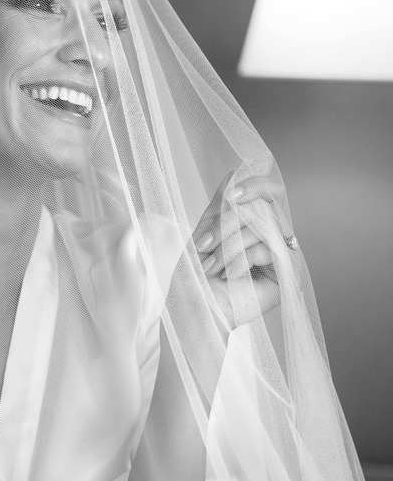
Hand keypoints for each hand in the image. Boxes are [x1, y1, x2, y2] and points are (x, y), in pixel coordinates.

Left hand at [192, 173, 288, 325]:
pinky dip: (242, 259)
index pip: (270, 191)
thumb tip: (235, 171)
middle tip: (206, 246)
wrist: (193, 309)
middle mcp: (270, 238)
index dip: (254, 186)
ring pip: (263, 227)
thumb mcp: (204, 232)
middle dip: (228, 224)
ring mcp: (280, 257)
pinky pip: (269, 248)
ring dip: (228, 246)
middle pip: (266, 205)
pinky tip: (230, 276)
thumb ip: (221, 205)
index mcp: (253, 226)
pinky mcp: (286, 276)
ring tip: (213, 267)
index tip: (230, 197)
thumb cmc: (194, 278)